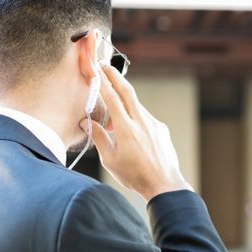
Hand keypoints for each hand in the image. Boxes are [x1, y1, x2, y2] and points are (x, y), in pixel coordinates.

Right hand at [82, 64, 191, 201]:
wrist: (164, 185)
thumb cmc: (135, 176)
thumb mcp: (110, 160)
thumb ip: (99, 138)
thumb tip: (87, 122)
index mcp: (126, 129)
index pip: (112, 98)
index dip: (103, 81)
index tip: (97, 69)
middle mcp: (142, 122)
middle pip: (128, 91)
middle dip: (115, 76)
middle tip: (106, 66)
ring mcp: (154, 124)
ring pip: (136, 106)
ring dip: (125, 105)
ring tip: (114, 122)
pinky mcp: (162, 130)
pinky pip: (146, 118)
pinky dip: (136, 119)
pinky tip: (132, 136)